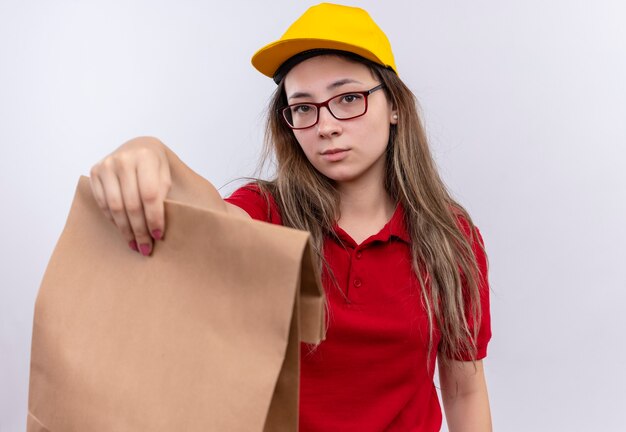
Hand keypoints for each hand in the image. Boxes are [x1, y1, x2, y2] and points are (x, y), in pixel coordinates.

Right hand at [89, 136, 170, 255]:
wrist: (138, 147)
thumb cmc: (155, 165)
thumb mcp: (166, 175)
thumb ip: (163, 195)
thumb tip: (156, 228)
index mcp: (145, 156)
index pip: (150, 194)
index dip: (154, 218)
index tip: (158, 236)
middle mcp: (123, 159)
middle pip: (131, 204)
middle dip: (140, 229)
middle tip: (146, 247)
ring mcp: (106, 165)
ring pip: (115, 207)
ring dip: (126, 230)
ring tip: (135, 244)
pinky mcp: (94, 172)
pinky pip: (103, 204)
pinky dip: (114, 220)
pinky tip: (123, 230)